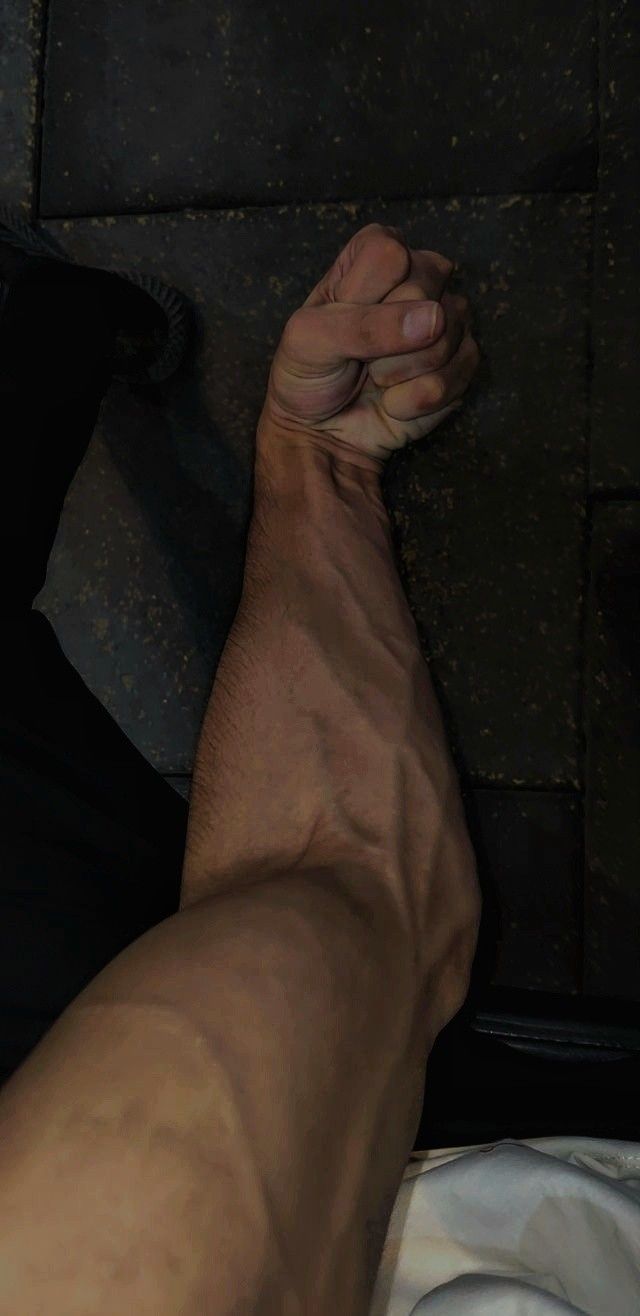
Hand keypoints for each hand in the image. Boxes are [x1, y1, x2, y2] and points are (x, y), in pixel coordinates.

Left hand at [257, 222, 479, 468]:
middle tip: (358, 356)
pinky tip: (396, 401)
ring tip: (375, 378)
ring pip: (445, 335)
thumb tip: (435, 319)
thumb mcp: (310, 340)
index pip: (390, 255)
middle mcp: (420, 276)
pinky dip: (416, 400)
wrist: (323, 432)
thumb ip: (363, 324)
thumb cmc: (309, 374)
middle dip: (384, 340)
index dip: (365, 298)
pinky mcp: (462, 361)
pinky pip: (456, 375)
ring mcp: (448, 318)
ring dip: (398, 373)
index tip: (342, 320)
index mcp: (375, 254)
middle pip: (424, 290)